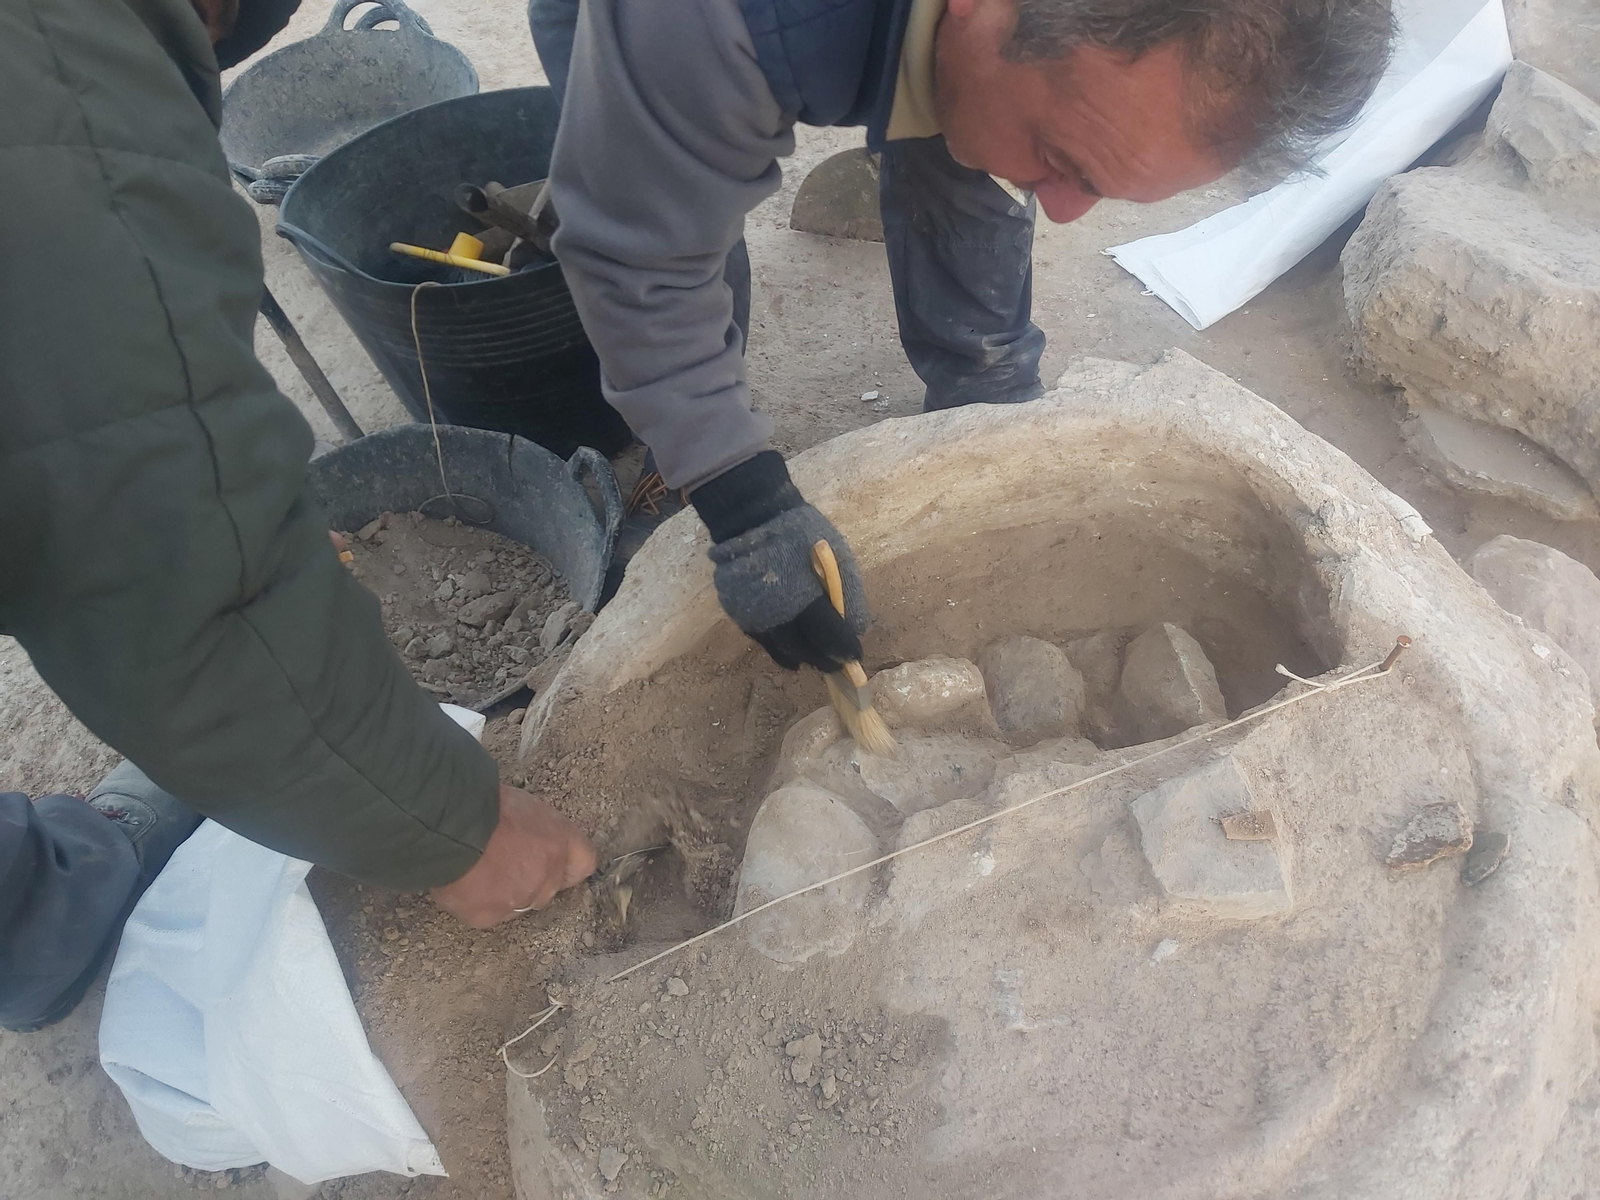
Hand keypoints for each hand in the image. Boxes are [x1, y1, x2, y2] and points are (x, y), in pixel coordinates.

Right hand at [431, 785, 596, 927]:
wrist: (451, 824)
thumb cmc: (485, 803)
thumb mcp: (526, 806)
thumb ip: (540, 831)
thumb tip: (535, 843)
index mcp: (561, 842)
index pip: (584, 864)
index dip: (567, 865)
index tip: (553, 864)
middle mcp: (548, 876)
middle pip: (548, 889)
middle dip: (530, 881)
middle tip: (503, 864)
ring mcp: (520, 899)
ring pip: (517, 905)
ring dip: (503, 895)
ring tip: (478, 872)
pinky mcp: (490, 916)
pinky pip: (488, 914)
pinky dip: (475, 904)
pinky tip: (462, 884)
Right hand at [689, 451, 870, 671]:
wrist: (751, 516)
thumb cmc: (801, 533)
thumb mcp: (837, 555)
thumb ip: (848, 593)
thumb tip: (858, 628)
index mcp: (805, 597)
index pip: (830, 636)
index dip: (845, 650)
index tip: (855, 658)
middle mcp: (778, 613)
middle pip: (804, 649)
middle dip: (823, 659)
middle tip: (837, 664)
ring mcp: (755, 615)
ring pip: (781, 649)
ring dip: (801, 657)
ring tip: (814, 660)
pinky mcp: (739, 613)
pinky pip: (762, 639)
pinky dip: (778, 648)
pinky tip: (790, 653)